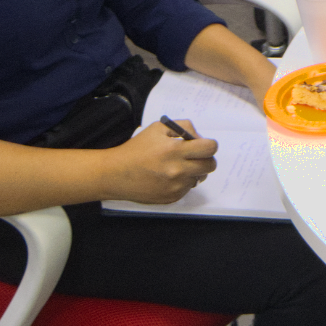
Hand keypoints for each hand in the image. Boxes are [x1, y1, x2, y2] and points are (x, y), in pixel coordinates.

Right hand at [101, 119, 217, 204]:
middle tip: (194, 156)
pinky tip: (168, 176)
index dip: (209, 145)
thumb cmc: (136, 149)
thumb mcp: (158, 128)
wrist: (115, 174)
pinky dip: (183, 182)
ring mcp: (175, 186)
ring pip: (199, 177)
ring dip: (193, 171)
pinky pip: (188, 188)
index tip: (203, 145)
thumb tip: (199, 137)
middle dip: (205, 158)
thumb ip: (183, 127)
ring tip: (177, 166)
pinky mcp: (172, 197)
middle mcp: (177, 170)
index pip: (209, 148)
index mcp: (174, 150)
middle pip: (210, 165)